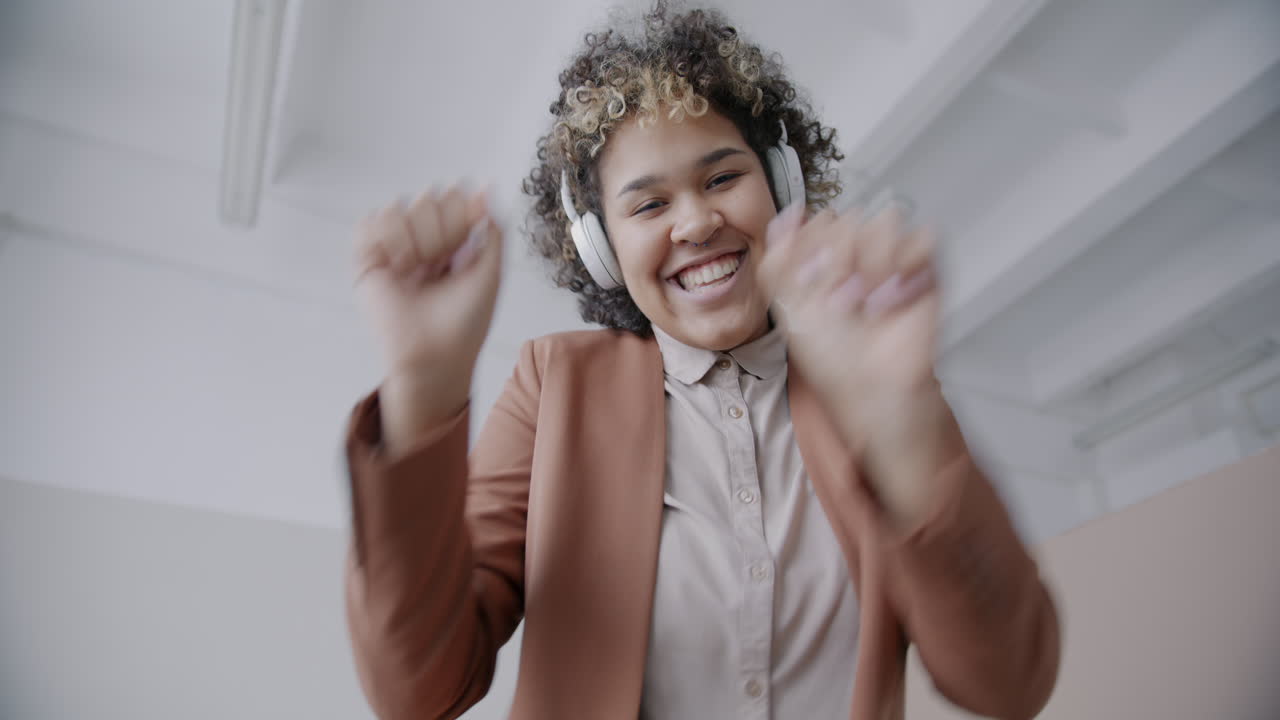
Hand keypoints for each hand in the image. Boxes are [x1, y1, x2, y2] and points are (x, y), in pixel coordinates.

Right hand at [354, 185, 502, 450]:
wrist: (435, 356)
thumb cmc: (466, 323)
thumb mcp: (492, 272)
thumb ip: (493, 229)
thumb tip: (488, 187)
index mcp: (451, 243)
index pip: (452, 199)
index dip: (460, 207)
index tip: (469, 230)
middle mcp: (422, 243)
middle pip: (427, 199)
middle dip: (440, 227)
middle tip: (444, 260)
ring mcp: (394, 251)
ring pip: (399, 208)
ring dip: (415, 236)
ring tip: (420, 268)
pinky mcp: (368, 263)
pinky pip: (370, 224)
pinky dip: (387, 238)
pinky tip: (398, 263)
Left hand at [757, 202, 963, 523]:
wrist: (870, 385)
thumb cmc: (831, 353)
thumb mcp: (787, 305)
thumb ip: (778, 257)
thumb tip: (791, 210)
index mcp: (824, 253)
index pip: (817, 219)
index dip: (811, 253)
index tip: (810, 287)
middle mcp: (859, 249)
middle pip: (848, 218)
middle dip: (837, 264)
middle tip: (840, 301)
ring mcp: (894, 255)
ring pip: (882, 222)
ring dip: (868, 266)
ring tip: (865, 301)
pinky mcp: (926, 267)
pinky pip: (920, 237)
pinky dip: (902, 269)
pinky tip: (890, 299)